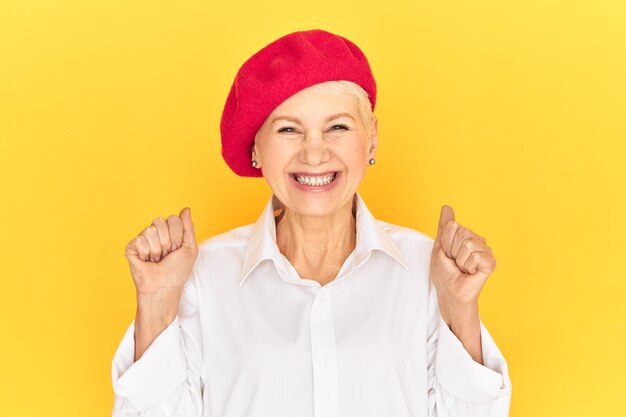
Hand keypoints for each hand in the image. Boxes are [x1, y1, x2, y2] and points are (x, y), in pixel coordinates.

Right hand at [124, 207, 198, 296]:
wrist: (164, 287)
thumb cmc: (177, 271)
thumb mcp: (190, 247)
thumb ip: (188, 227)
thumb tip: (186, 209)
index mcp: (169, 232)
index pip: (173, 219)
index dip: (177, 236)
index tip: (177, 249)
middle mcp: (155, 234)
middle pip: (160, 221)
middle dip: (167, 241)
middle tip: (166, 255)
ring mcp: (143, 240)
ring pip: (150, 230)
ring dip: (157, 249)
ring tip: (156, 259)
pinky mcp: (131, 248)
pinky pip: (139, 240)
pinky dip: (145, 253)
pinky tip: (146, 260)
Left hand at [430, 205, 495, 324]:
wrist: (450, 292)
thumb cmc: (445, 273)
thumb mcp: (439, 247)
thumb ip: (444, 227)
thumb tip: (447, 207)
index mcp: (466, 236)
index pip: (452, 226)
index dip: (444, 242)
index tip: (447, 254)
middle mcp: (478, 241)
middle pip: (461, 232)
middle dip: (452, 250)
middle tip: (455, 262)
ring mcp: (485, 251)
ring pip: (468, 244)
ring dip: (460, 260)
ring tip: (462, 268)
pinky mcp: (491, 263)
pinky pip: (476, 256)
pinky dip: (468, 266)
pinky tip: (470, 273)